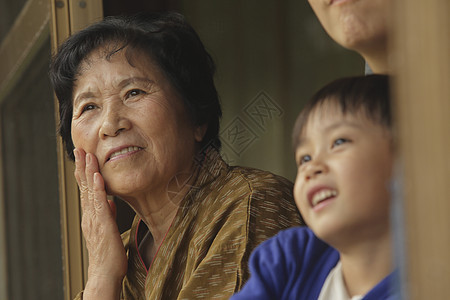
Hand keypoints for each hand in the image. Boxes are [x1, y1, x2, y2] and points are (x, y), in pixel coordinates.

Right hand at [74, 149, 126, 298]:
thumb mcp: (108, 229)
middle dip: (82, 167)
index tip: (84, 157)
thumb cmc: (108, 254)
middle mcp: (89, 215)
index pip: (86, 190)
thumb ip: (107, 215)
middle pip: (85, 187)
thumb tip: (110, 202)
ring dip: (89, 173)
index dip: (84, 173)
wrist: (105, 273)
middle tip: (80, 149)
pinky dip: (99, 189)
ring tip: (88, 155)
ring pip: (91, 192)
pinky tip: (98, 177)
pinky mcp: (103, 225)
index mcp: (91, 216)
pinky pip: (100, 204)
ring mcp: (94, 220)